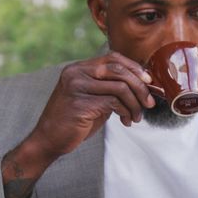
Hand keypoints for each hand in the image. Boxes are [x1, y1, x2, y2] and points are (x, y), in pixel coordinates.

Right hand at [7, 52, 155, 175]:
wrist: (49, 140)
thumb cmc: (73, 121)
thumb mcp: (91, 98)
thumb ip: (109, 87)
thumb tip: (140, 84)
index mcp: (78, 68)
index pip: (113, 58)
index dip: (134, 67)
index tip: (148, 81)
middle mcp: (76, 73)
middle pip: (119, 70)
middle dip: (140, 86)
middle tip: (149, 102)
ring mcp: (77, 87)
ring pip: (120, 87)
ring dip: (135, 103)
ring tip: (137, 116)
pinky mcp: (80, 104)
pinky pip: (114, 103)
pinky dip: (126, 112)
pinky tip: (127, 121)